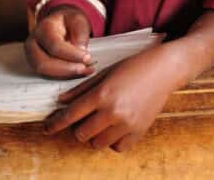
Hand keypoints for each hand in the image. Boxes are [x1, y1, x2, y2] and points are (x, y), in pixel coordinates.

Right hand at [25, 6, 94, 77]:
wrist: (61, 23)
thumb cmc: (69, 21)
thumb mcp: (78, 19)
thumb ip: (80, 33)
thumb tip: (80, 50)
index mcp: (44, 28)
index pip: (54, 45)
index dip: (71, 54)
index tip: (87, 58)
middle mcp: (33, 42)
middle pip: (43, 62)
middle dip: (66, 68)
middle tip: (85, 67)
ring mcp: (31, 55)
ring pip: (43, 72)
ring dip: (65, 74)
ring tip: (85, 70)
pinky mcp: (36, 64)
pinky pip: (47, 75)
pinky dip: (64, 76)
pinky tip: (79, 72)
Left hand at [45, 47, 174, 151]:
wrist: (166, 69)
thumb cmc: (135, 66)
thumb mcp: (106, 72)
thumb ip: (82, 89)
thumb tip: (61, 102)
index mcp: (102, 94)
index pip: (70, 115)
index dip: (54, 124)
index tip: (47, 128)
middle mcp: (113, 112)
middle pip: (81, 134)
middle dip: (78, 127)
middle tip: (85, 118)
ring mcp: (127, 124)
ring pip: (97, 143)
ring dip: (95, 135)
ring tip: (103, 122)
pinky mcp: (139, 131)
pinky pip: (117, 147)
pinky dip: (113, 141)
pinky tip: (117, 127)